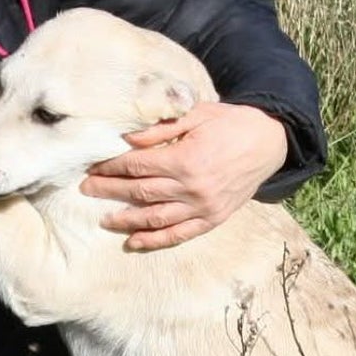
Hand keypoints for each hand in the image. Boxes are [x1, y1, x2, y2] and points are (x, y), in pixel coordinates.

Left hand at [80, 102, 287, 250]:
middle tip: (86, 191)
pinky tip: (133, 242)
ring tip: (104, 219)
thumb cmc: (230, 123)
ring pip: (154, 218)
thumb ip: (160, 128)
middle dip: (110, 191)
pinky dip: (154, 241)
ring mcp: (201, 207)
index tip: (93, 168)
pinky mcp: (211, 219)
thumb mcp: (196, 114)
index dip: (111, 167)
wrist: (268, 143)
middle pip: (140, 193)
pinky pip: (178, 235)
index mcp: (185, 158)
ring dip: (126, 220)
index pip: (137, 166)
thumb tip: (126, 140)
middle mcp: (191, 188)